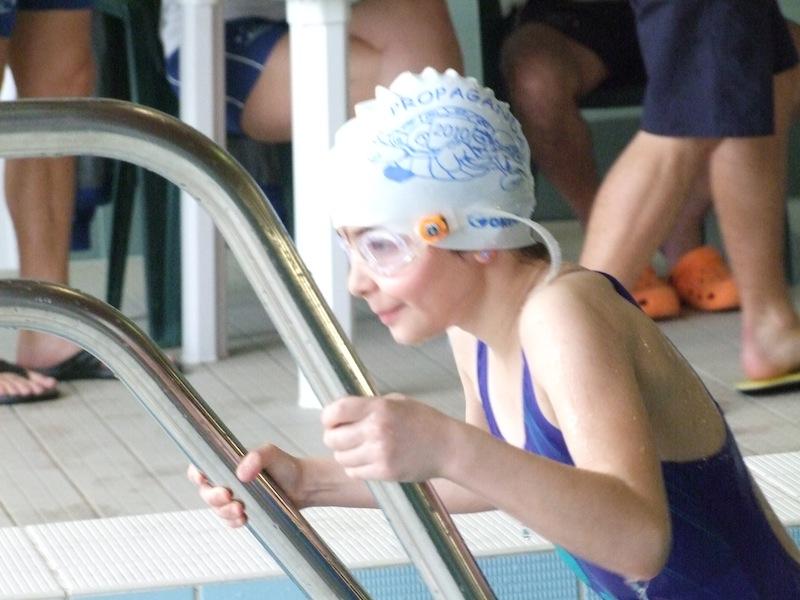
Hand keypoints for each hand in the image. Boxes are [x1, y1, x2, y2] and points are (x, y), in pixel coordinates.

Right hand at [186, 444, 304, 527]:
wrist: (303, 486)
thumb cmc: (285, 466)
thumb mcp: (272, 454)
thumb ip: (257, 457)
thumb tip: (241, 473)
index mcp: (227, 464)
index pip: (201, 467)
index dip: (196, 473)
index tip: (202, 477)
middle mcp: (226, 482)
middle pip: (206, 492)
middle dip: (213, 497)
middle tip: (228, 496)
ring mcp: (233, 499)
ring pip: (217, 509)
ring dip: (224, 511)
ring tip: (241, 509)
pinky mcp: (242, 513)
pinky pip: (229, 522)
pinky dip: (233, 522)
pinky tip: (244, 518)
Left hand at [321, 394, 454, 481]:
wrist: (447, 447)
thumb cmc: (424, 422)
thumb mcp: (397, 402)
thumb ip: (370, 405)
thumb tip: (342, 411)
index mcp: (379, 408)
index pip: (337, 411)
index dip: (328, 417)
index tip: (331, 420)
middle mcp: (377, 430)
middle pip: (332, 437)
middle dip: (333, 437)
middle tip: (341, 437)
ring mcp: (380, 453)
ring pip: (341, 457)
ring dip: (345, 454)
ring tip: (358, 449)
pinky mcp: (384, 472)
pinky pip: (354, 472)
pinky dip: (355, 468)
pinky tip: (366, 461)